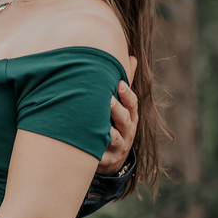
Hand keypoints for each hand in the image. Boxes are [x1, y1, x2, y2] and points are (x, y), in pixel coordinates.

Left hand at [97, 58, 138, 174]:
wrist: (112, 159)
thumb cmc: (114, 124)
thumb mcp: (122, 107)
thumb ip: (125, 85)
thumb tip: (132, 57)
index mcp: (130, 117)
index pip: (132, 105)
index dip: (127, 95)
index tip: (120, 84)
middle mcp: (127, 131)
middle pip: (124, 119)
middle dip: (116, 109)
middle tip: (107, 99)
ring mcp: (118, 146)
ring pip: (114, 138)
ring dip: (107, 130)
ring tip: (98, 122)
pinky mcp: (107, 160)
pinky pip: (100, 155)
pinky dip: (95, 150)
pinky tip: (85, 143)